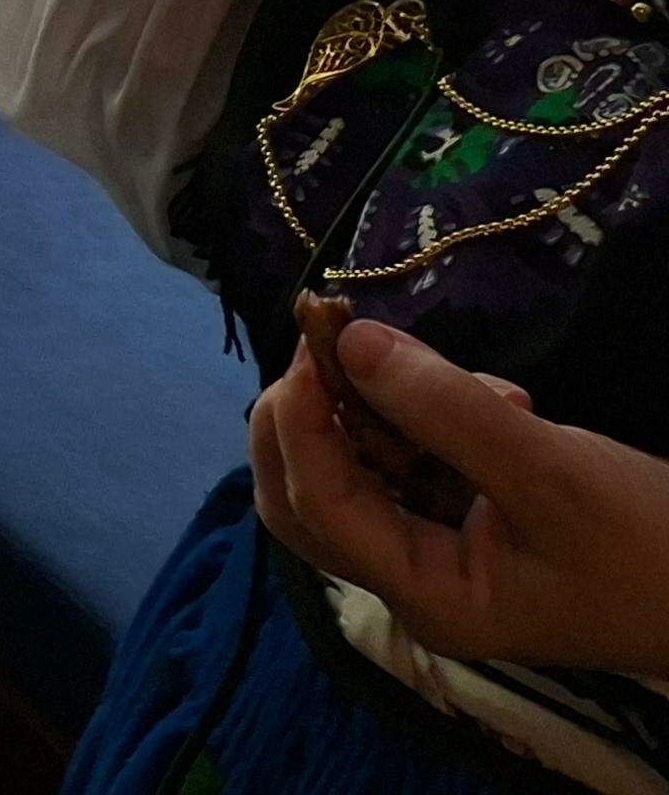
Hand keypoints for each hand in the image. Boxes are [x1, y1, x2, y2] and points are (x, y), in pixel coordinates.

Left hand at [253, 315, 668, 681]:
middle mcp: (415, 582)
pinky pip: (413, 464)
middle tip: (346, 341)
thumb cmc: (651, 547)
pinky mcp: (467, 525)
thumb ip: (447, 412)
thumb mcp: (552, 472)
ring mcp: (439, 555)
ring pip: (358, 471)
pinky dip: (432, 424)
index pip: (317, 505)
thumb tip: (350, 343)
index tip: (318, 337)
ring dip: (384, 414)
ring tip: (482, 391)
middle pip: (307, 495)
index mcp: (427, 595)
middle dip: (309, 413)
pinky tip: (505, 404)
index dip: (299, 418)